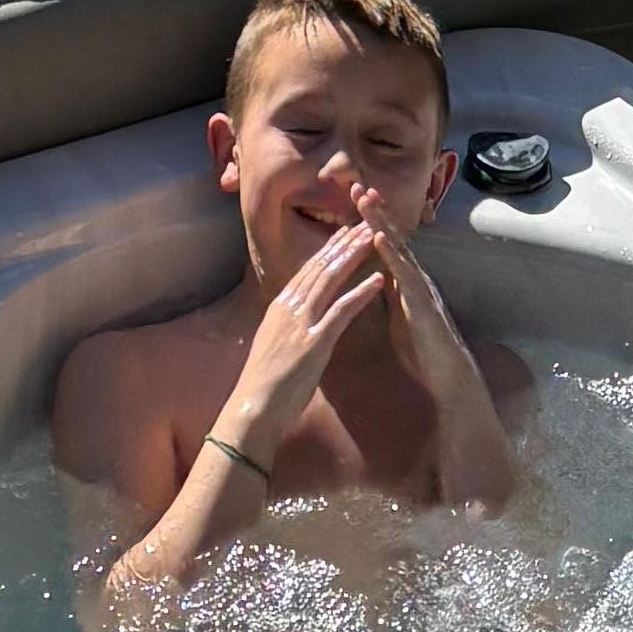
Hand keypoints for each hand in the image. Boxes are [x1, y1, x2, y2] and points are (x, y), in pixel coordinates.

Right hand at [215, 223, 399, 468]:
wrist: (253, 410)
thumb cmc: (262, 388)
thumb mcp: (272, 348)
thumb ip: (286, 330)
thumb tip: (295, 324)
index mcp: (279, 308)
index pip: (307, 270)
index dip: (327, 249)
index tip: (345, 231)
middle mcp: (289, 308)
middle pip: (320, 267)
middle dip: (344, 242)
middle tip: (364, 221)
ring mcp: (301, 323)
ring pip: (331, 279)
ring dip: (354, 256)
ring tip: (373, 237)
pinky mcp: (314, 342)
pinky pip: (342, 311)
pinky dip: (361, 293)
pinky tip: (379, 280)